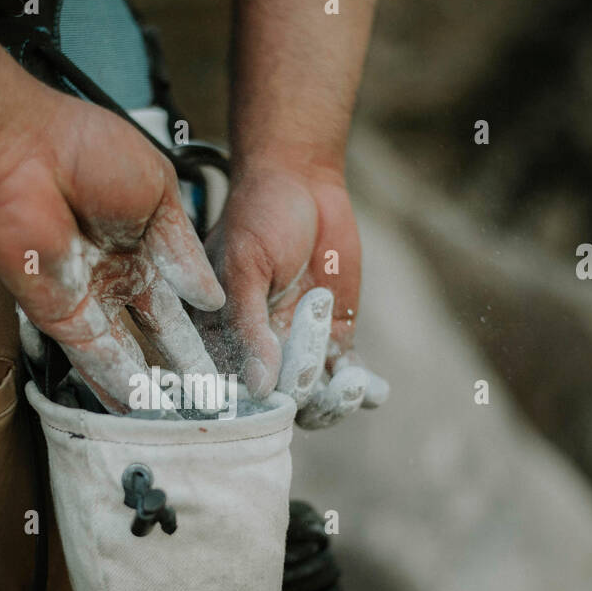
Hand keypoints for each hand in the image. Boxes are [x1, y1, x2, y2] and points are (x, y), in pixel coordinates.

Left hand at [0, 83, 224, 411]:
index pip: (173, 300)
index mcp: (140, 243)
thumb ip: (184, 250)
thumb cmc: (88, 150)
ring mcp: (85, 298)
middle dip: (178, 369)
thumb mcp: (159, 194)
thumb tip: (211, 296)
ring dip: (149, 387)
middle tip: (208, 402)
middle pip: (151, 334)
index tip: (222, 361)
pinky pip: (91, 355)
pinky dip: (115, 382)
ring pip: (124, 353)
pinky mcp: (58, 314)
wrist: (24, 150)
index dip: (196, 332)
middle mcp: (113, 275)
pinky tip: (140, 407)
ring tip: (181, 419)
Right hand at [198, 161, 387, 428]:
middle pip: (277, 402)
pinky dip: (362, 390)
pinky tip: (373, 390)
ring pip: (314, 399)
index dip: (251, 409)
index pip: (230, 393)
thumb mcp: (244, 267)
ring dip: (334, 401)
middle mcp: (255, 352)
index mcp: (218, 340)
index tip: (273, 401)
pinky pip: (346, 376)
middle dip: (299, 386)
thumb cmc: (258, 216)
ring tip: (351, 382)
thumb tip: (259, 388)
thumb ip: (249, 327)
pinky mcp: (333, 337)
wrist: (301, 181)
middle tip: (310, 331)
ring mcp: (297, 348)